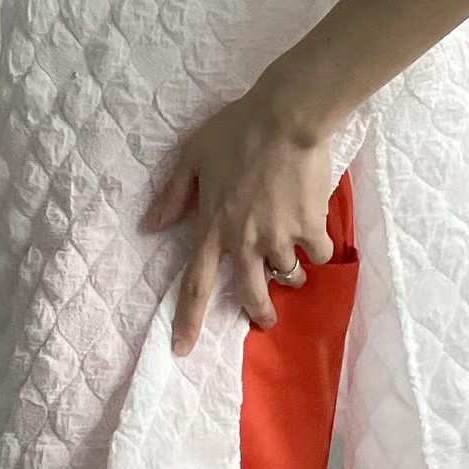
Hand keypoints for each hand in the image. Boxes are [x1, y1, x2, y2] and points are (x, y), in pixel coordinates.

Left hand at [138, 83, 335, 355]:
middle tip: (264, 316)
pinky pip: (318, 254)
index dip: (188, 321)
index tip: (182, 350)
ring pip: (287, 276)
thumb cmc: (236, 131)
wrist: (286, 118)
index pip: (195, 284)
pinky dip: (318, 250)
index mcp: (213, 227)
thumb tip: (150, 226)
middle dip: (258, 311)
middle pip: (249, 293)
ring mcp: (279, 236)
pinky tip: (317, 236)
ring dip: (290, 276)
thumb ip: (173, 194)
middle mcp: (245, 241)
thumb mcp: (192, 157)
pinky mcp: (310, 227)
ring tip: (295, 268)